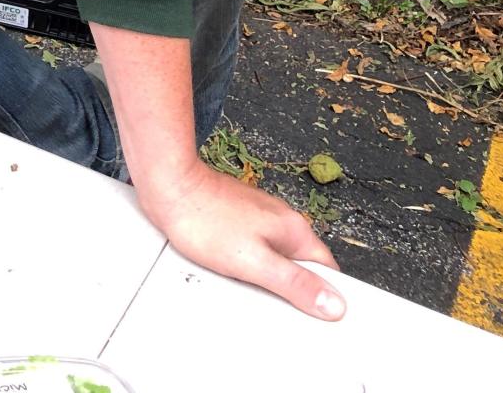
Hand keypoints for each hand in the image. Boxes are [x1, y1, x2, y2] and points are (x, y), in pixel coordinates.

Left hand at [137, 160, 345, 320]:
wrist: (168, 185)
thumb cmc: (205, 219)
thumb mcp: (255, 262)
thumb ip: (295, 284)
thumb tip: (334, 303)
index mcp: (293, 229)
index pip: (327, 269)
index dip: (325, 295)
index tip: (317, 317)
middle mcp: (280, 219)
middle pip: (300, 264)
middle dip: (292, 288)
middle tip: (274, 304)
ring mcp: (257, 216)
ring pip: (275, 257)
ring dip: (267, 276)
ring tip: (247, 286)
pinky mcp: (237, 218)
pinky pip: (253, 248)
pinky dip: (247, 263)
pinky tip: (231, 271)